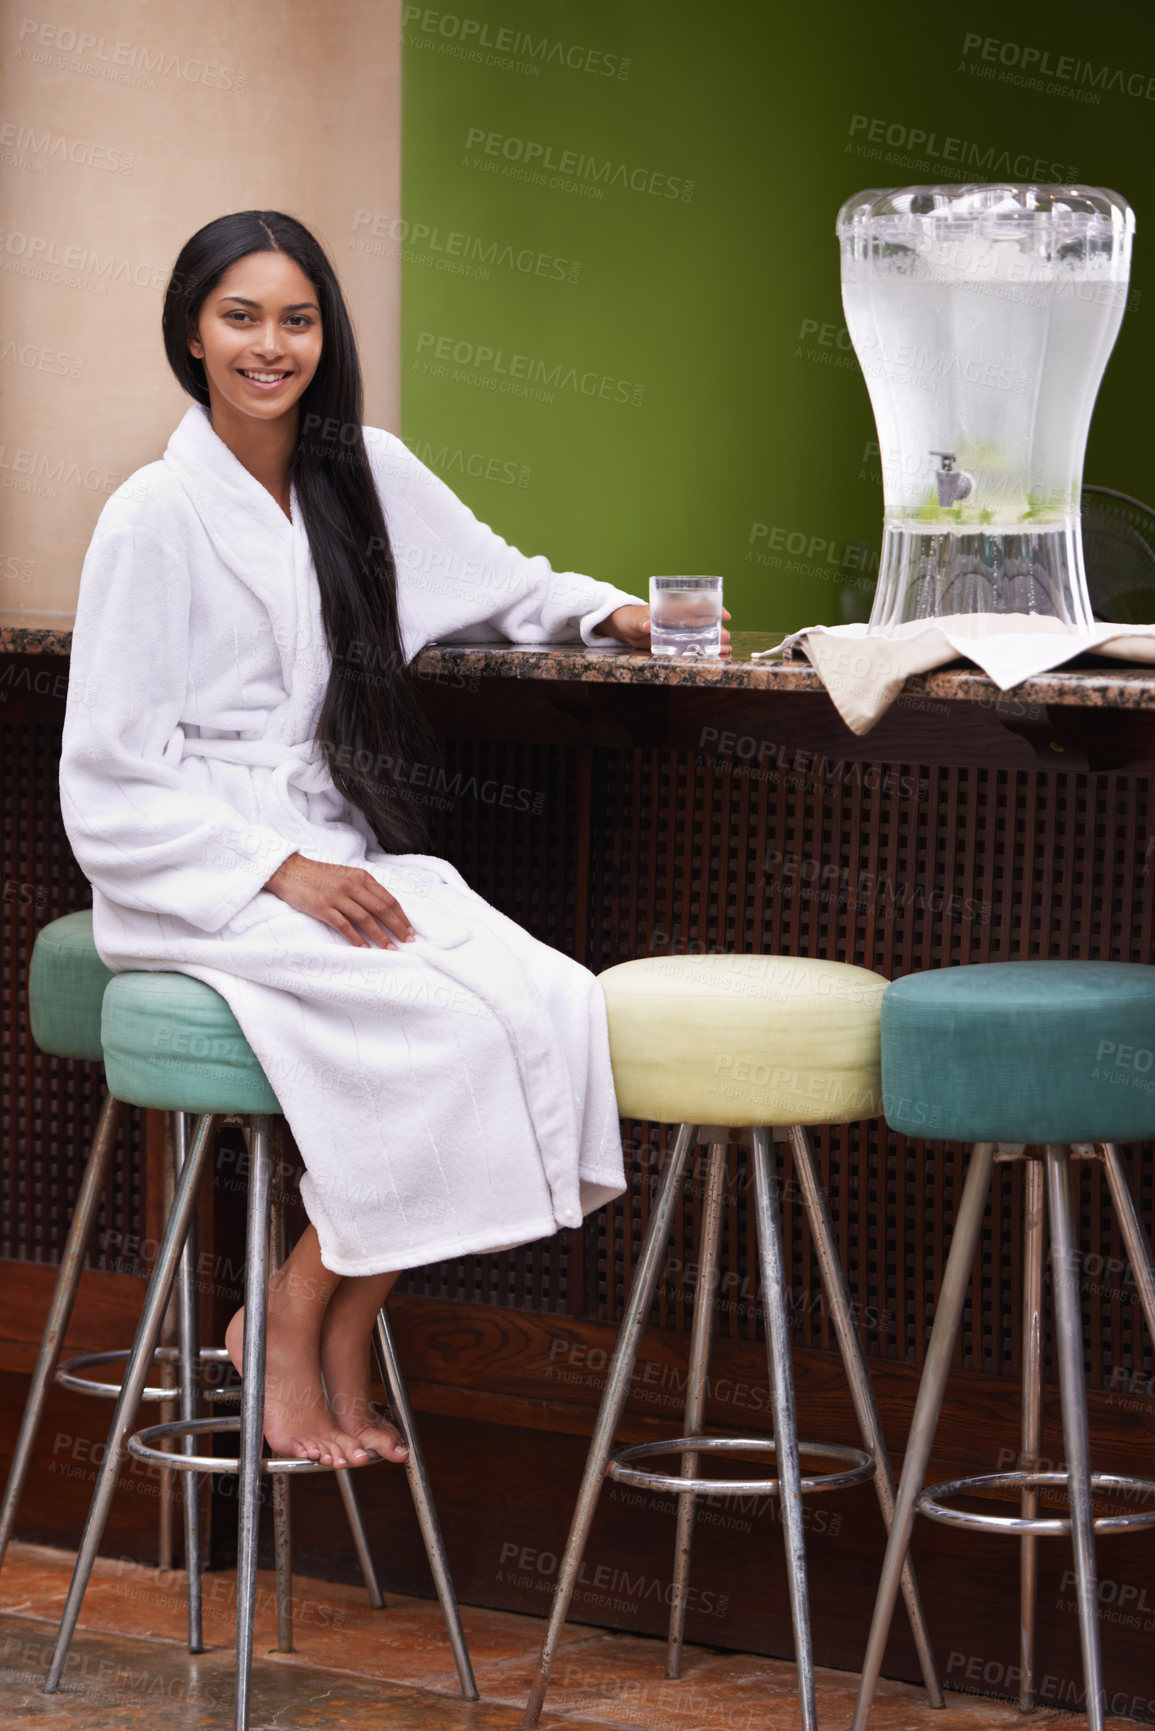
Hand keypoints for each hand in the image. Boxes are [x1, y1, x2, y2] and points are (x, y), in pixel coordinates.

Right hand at [264, 853, 414, 948]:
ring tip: (390, 949)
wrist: (289, 870)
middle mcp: (352, 885)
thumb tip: (383, 908)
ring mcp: (337, 896)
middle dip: (397, 927)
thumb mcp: (346, 876)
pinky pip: (344, 925)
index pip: (388, 899)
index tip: (410, 930)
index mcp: (361, 877)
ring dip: (380, 936)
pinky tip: (364, 948)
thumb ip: (364, 888)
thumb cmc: (319, 875)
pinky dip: (356, 938)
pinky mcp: (322, 907)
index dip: (401, 916)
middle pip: (382, 909)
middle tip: (407, 942)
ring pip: (366, 918)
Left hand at [593, 603, 732, 657]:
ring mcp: (678, 633)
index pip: (696, 605)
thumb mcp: (634, 619)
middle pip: (703, 623)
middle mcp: (679, 620)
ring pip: (701, 637)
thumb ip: (640, 621)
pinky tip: (716, 657)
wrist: (624, 628)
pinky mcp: (675, 645)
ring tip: (726, 650)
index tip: (724, 615)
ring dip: (714, 643)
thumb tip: (646, 624)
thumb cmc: (630, 617)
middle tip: (726, 637)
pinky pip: (691, 648)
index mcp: (673, 608)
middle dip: (716, 629)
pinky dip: (704, 652)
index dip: (713, 608)